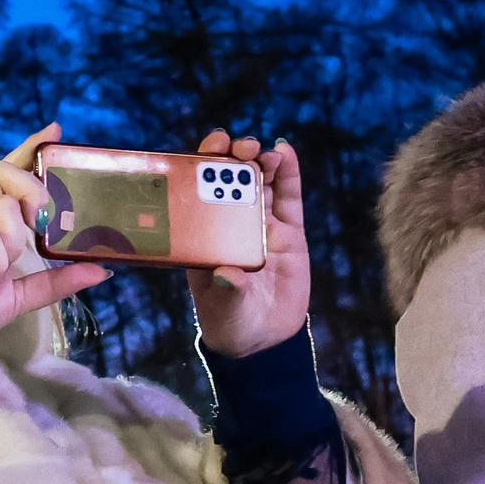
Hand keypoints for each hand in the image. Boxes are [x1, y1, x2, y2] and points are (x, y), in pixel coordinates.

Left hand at [187, 130, 310, 357]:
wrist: (264, 338)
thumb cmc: (231, 320)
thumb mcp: (226, 308)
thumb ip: (229, 291)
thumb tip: (228, 274)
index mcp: (201, 236)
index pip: (196, 194)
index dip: (199, 169)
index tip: (205, 151)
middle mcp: (227, 224)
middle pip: (228, 182)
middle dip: (231, 158)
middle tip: (236, 146)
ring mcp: (259, 225)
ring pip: (259, 184)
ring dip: (259, 161)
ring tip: (262, 150)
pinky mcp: (289, 232)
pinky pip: (288, 198)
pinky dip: (289, 174)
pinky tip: (286, 152)